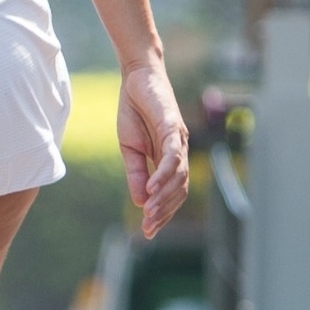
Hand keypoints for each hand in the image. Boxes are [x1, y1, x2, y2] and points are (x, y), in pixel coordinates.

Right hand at [115, 57, 190, 238]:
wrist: (136, 78)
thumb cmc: (135, 111)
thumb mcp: (129, 149)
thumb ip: (136, 174)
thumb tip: (139, 201)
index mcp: (169, 160)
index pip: (172, 193)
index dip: (163, 213)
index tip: (148, 231)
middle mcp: (179, 153)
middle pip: (179, 190)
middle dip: (164, 211)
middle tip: (147, 227)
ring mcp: (178, 140)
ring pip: (179, 177)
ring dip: (164, 197)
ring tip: (148, 212)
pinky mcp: (172, 127)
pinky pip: (172, 156)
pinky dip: (164, 174)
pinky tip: (151, 188)